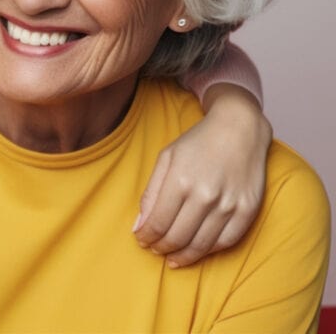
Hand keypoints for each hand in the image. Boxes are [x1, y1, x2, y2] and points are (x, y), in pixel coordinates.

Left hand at [133, 83, 271, 266]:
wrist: (239, 129)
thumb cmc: (198, 142)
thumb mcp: (166, 158)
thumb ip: (151, 192)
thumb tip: (139, 225)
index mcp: (180, 180)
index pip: (158, 223)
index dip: (146, 236)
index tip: (141, 239)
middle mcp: (205, 195)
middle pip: (178, 237)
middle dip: (161, 247)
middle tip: (154, 249)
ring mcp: (229, 204)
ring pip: (201, 245)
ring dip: (183, 256)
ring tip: (172, 258)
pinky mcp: (248, 210)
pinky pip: (226, 242)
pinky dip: (209, 251)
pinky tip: (197, 250)